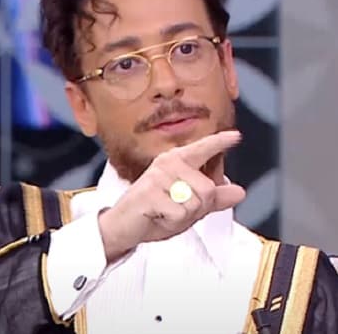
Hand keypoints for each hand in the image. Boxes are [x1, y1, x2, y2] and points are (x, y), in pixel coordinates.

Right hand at [98, 130, 244, 262]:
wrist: (123, 227)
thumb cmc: (154, 213)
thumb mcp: (189, 207)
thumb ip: (214, 199)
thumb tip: (240, 192)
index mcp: (176, 162)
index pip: (202, 150)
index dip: (219, 143)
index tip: (235, 136)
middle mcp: (167, 164)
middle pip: (207, 189)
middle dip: (198, 208)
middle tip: (175, 209)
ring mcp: (157, 178)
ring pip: (195, 202)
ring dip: (184, 216)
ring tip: (164, 212)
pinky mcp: (149, 194)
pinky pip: (179, 213)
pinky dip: (172, 222)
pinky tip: (156, 216)